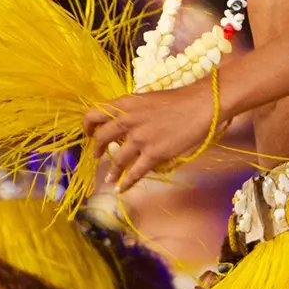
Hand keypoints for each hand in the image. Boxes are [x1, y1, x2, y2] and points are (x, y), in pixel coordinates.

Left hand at [85, 81, 216, 194]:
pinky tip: (121, 189)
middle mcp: (128, 121)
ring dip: (111, 171)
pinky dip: (126, 183)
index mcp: (125, 104)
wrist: (200, 105)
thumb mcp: (146, 99)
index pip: (94, 114)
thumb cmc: (177, 100)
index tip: (89, 133)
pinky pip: (135, 173)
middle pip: (101, 137)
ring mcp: (140, 139)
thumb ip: (131, 111)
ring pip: (117, 159)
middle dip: (96, 148)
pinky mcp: (154, 154)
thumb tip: (121, 125)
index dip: (88, 126)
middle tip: (96, 155)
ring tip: (109, 178)